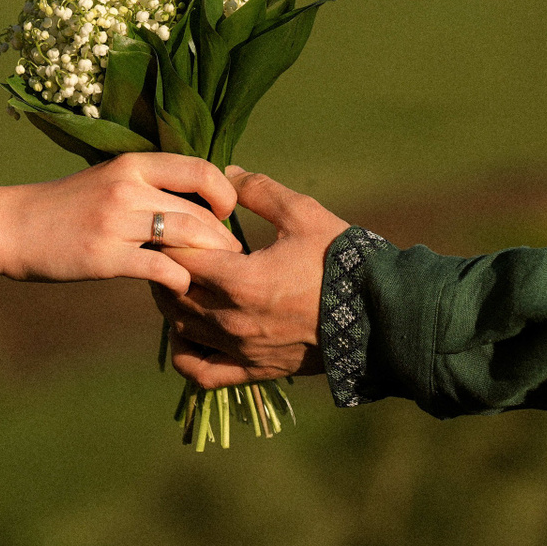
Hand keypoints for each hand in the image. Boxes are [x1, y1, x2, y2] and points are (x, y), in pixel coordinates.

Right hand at [0, 154, 239, 293]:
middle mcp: (127, 187)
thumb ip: (149, 184)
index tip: (227, 214)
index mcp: (132, 163)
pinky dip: (181, 280)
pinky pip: (160, 267)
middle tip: (234, 257)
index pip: (200, 170)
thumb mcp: (108, 179)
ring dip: (210, 261)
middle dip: (223, 238)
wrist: (11, 226)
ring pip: (187, 238)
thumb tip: (201, 200)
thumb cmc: (65, 207)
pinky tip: (182, 288)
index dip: (225, 193)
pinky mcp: (104, 256)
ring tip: (219, 276)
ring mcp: (115, 221)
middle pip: (199, 212)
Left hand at [151, 166, 348, 388]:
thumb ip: (259, 190)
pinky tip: (188, 331)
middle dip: (165, 268)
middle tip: (172, 247)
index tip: (173, 223)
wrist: (381, 317)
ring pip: (181, 328)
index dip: (169, 237)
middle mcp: (232, 320)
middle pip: (172, 293)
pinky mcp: (254, 371)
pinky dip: (184, 353)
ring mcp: (241, 350)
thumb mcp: (304, 214)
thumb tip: (225, 173)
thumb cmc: (342, 261)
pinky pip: (200, 372)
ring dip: (173, 303)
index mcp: (240, 280)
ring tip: (181, 280)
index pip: (177, 258)